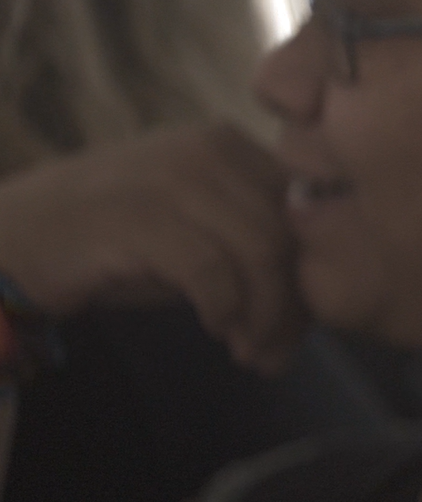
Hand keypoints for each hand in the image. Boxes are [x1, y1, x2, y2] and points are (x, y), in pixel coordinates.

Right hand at [0, 123, 304, 372]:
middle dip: (291, 306)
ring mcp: (172, 177)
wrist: (10, 240)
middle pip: (289, 232)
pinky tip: (216, 329)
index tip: (297, 328)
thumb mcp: (196, 241)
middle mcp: (208, 149)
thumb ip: (252, 258)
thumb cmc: (110, 245)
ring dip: (263, 316)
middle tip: (274, 356)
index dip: (310, 274)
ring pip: (260, 251)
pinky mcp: (139, 215)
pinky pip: (212, 270)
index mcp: (230, 146)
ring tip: (249, 353)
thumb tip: (308, 316)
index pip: (304, 209)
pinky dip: (225, 308)